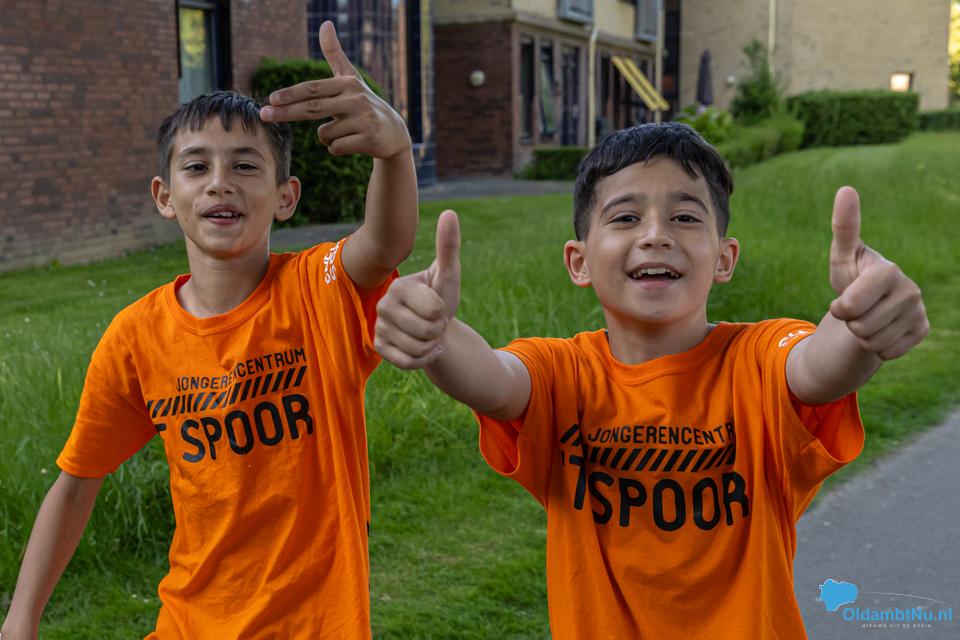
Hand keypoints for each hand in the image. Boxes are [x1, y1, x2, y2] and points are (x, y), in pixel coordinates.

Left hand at [259, 21, 410, 158]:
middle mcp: (356, 99)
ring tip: (343, 132)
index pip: (313, 88)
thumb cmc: (363, 103)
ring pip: (324, 134)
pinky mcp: (369, 140)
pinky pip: (336, 148)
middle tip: (264, 116)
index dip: (290, 94)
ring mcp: (364, 120)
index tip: (271, 99)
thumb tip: (326, 23)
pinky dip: (337, 148)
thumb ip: (335, 53)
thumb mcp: (350, 78)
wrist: (393, 132)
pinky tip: (351, 142)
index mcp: (348, 84)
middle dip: (286, 113)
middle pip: (313, 109)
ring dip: (326, 137)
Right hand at [375, 211, 460, 368]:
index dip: (444, 312)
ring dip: (431, 345)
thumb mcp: (448, 274)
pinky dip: (423, 359)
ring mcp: (378, 328)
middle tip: (433, 322)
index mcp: (399, 286)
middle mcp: (382, 305)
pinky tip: (424, 349)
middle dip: (438, 330)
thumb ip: (449, 246)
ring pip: (418, 348)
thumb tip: (450, 213)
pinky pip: (408, 362)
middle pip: (426, 330)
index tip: (438, 306)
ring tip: (427, 334)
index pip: (434, 309)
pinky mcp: (379, 348)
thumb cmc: (441, 297)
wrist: (434, 326)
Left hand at [828, 186, 928, 359]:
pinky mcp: (922, 330)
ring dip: (861, 335)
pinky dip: (877, 347)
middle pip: (860, 327)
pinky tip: (882, 329)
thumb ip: (843, 227)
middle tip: (856, 308)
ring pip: (872, 343)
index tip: (842, 299)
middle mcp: (910, 289)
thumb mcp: (841, 255)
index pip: (850, 307)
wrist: (870, 303)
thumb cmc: (852, 275)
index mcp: (888, 270)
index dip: (839, 309)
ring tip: (867, 317)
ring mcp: (918, 311)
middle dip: (850, 322)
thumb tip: (846, 188)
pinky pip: (886, 353)